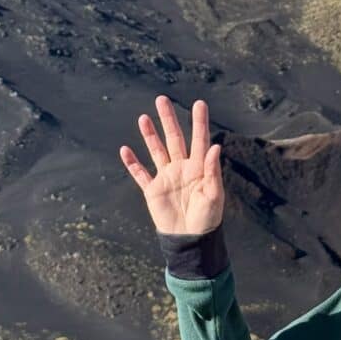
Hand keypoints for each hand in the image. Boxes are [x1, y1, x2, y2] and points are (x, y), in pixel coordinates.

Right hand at [119, 96, 223, 234]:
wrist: (190, 240)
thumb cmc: (207, 219)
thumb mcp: (214, 195)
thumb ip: (212, 171)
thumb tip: (215, 146)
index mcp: (198, 168)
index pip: (199, 139)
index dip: (199, 122)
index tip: (199, 103)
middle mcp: (181, 168)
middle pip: (174, 138)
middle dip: (168, 119)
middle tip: (162, 99)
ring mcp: (166, 177)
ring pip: (156, 151)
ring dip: (149, 135)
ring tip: (143, 118)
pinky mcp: (152, 190)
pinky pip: (140, 174)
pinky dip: (132, 163)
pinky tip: (125, 150)